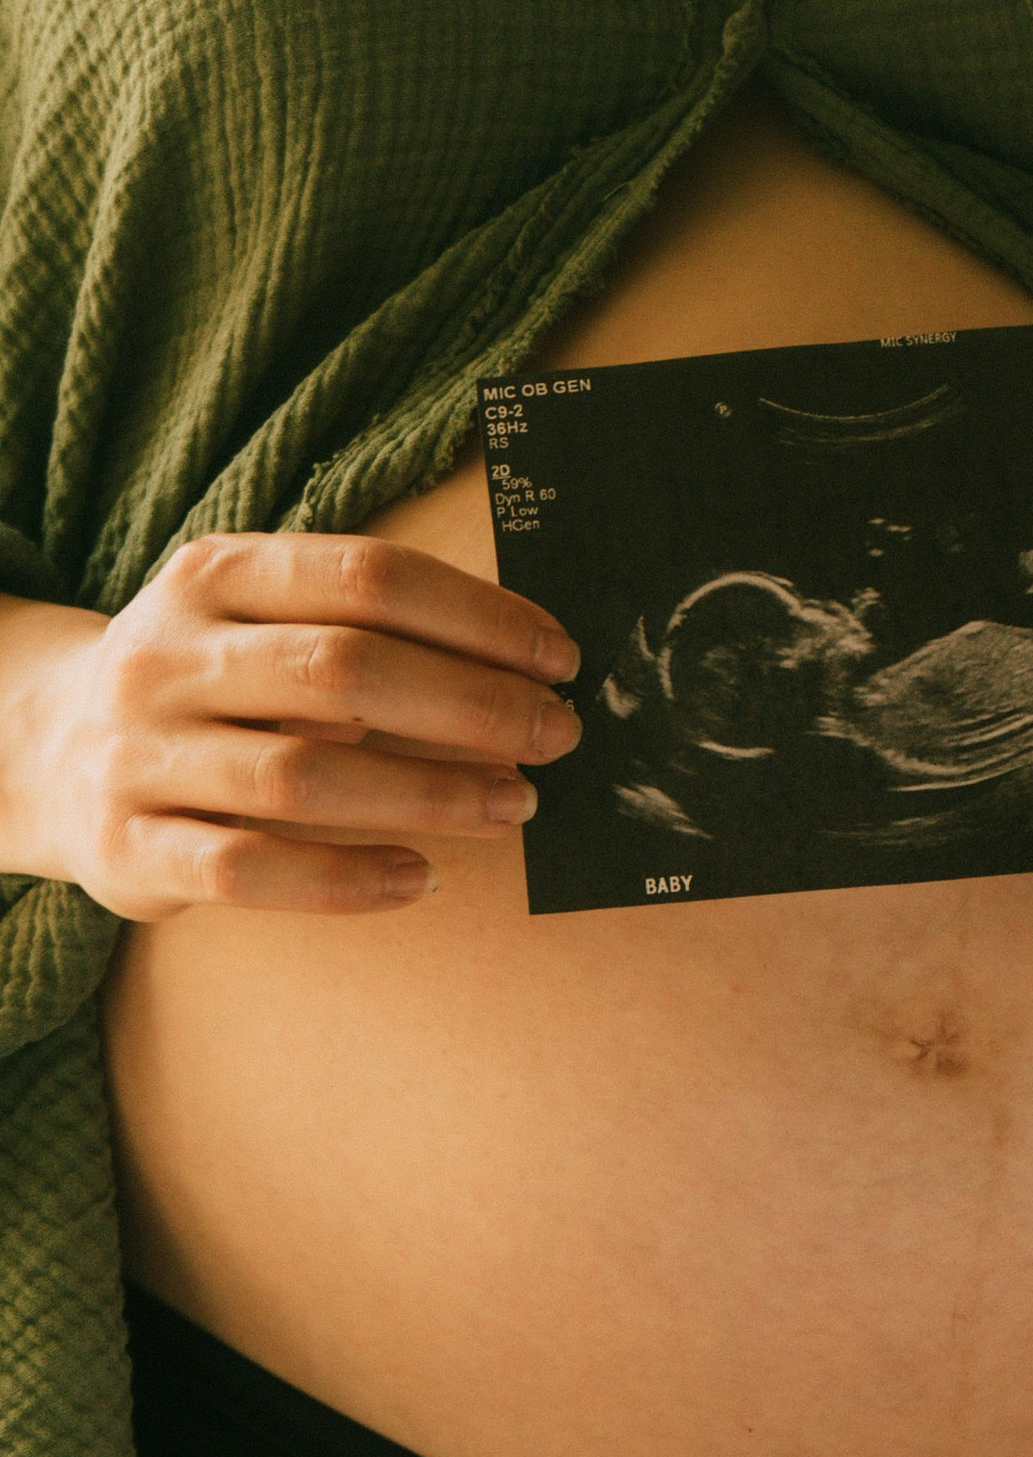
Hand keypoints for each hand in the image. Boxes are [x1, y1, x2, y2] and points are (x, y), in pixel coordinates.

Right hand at [0, 534, 580, 919]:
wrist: (40, 750)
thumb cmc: (204, 683)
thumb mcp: (254, 617)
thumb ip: (357, 621)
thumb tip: (523, 660)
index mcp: (213, 576)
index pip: (365, 575)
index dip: (476, 616)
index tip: (557, 658)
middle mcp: (167, 656)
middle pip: (344, 670)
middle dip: (471, 705)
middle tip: (555, 735)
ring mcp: (139, 754)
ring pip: (304, 777)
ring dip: (429, 794)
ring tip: (513, 803)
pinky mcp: (130, 848)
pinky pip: (251, 871)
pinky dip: (346, 880)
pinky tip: (419, 878)